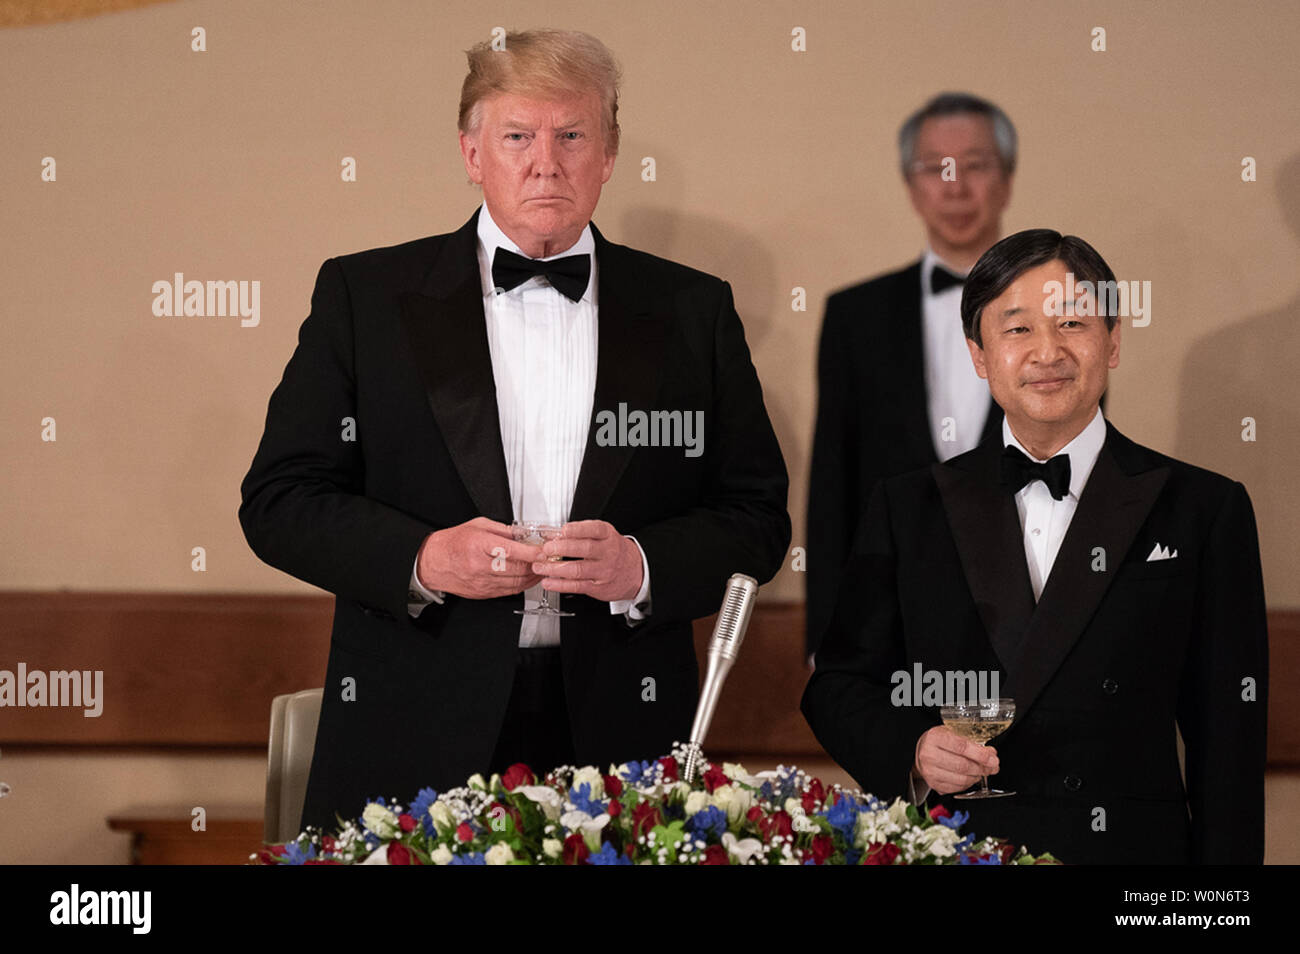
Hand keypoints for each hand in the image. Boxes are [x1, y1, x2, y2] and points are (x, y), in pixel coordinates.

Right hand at [415, 517, 541, 598]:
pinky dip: (523, 585)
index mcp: (479, 545)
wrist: (432, 563)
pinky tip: (529, 577)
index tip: (545, 551)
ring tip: (542, 568)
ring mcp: (482, 582)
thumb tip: (524, 535)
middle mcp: (480, 566)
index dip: (532, 553)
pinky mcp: (483, 593)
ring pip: (517, 583)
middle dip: (537, 565)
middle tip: (549, 559)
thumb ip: (503, 530)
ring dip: (533, 577)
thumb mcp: (478, 526)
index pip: (512, 551)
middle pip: (517, 569)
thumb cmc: (452, 543)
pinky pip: (509, 591)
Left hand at [532, 519, 643, 602]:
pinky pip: (577, 586)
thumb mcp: (604, 536)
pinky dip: (560, 585)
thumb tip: (553, 533)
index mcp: (608, 536)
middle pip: (585, 549)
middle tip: (547, 549)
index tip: (562, 530)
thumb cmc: (614, 551)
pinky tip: (548, 582)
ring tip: (541, 566)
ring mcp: (603, 571)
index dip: (576, 530)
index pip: (594, 530)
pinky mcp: (598, 587)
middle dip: (562, 548)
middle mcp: (608, 553)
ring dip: (555, 568)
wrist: (635, 571)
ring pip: (578, 569)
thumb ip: (582, 534)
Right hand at [913, 726, 999, 794]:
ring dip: (977, 776)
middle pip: (963, 766)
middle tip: (993, 766)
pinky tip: (972, 777)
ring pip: (961, 779)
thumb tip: (991, 754)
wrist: (921, 751)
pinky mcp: (933, 784)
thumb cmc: (939, 741)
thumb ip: (971, 742)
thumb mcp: (952, 732)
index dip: (980, 754)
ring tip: (983, 771)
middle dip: (982, 767)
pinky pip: (957, 788)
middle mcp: (929, 755)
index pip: (961, 747)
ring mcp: (930, 771)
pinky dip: (968, 784)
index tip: (993, 758)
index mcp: (935, 737)